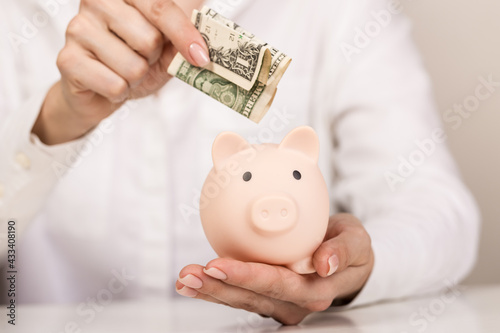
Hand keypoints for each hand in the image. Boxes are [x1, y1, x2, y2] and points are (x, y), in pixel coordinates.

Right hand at [33, 0, 207, 143]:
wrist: (103, 89)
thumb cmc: (138, 59)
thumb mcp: (168, 44)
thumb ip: (186, 31)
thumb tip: (208, 37)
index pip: (161, 7)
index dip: (185, 34)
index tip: (201, 56)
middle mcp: (96, 0)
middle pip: (149, 39)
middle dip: (153, 58)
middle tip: (141, 58)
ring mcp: (77, 28)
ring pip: (133, 66)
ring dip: (136, 78)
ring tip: (124, 71)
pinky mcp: (67, 59)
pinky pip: (114, 84)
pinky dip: (120, 92)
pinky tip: (109, 83)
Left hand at [176, 213, 373, 324]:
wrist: (348, 256)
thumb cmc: (351, 246)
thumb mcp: (357, 240)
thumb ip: (344, 250)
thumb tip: (325, 263)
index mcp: (316, 289)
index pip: (278, 285)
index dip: (247, 277)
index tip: (218, 266)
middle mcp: (295, 302)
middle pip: (252, 297)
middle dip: (219, 287)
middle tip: (191, 273)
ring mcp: (280, 302)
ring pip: (242, 300)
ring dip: (211, 291)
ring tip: (185, 279)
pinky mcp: (269, 296)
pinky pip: (240, 295)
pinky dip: (216, 288)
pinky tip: (195, 282)